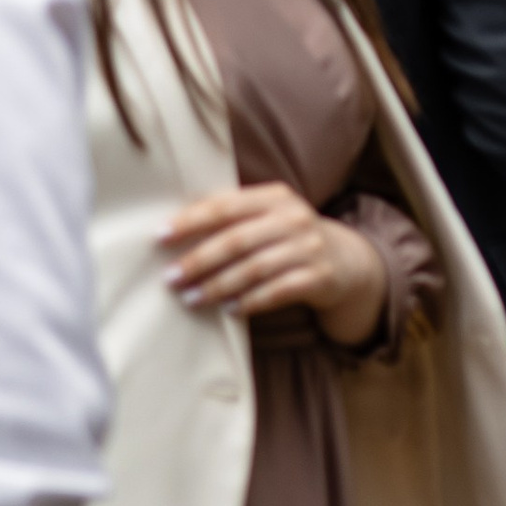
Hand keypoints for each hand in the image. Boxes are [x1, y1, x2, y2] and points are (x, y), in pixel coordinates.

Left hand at [163, 183, 388, 346]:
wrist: (346, 260)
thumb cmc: (288, 237)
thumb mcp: (268, 216)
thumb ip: (232, 216)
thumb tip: (172, 228)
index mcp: (275, 196)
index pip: (225, 206)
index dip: (191, 221)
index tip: (159, 237)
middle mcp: (294, 218)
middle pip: (237, 240)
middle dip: (199, 260)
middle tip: (171, 277)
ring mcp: (309, 248)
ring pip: (254, 269)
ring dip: (217, 286)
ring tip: (191, 298)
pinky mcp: (319, 277)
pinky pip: (276, 292)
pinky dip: (249, 302)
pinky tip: (228, 309)